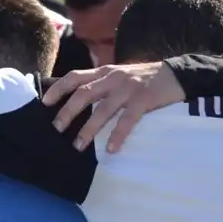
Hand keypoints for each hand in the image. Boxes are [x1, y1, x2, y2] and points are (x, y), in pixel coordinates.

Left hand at [42, 62, 186, 153]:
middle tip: (56, 129)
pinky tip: (112, 149)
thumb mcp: (119, 75)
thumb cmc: (144, 78)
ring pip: (102, 110)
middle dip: (67, 112)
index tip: (44, 103)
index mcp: (105, 72)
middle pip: (84, 94)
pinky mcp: (144, 100)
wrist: (177, 74)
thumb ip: (101, 84)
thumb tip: (77, 99)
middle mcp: (113, 78)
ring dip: (88, 129)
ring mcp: (128, 89)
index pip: (75, 77)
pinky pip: (128, 120)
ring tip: (78, 146)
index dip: (58, 89)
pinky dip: (118, 135)